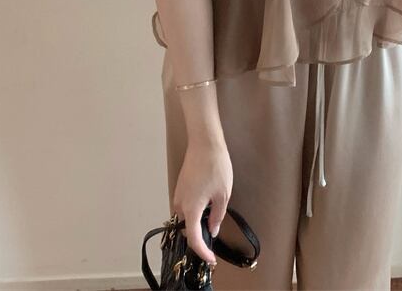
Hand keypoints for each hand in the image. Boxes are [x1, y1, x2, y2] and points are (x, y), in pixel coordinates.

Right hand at [172, 138, 233, 264]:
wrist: (205, 143)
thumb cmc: (216, 167)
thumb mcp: (223, 194)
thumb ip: (217, 216)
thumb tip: (212, 230)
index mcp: (191, 208)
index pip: (194, 238)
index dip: (202, 251)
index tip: (211, 258)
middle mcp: (180, 204)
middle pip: (189, 228)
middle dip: (201, 234)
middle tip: (216, 234)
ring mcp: (178, 195)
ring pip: (188, 217)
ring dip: (199, 220)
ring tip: (215, 212)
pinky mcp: (180, 188)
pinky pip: (187, 206)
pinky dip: (196, 210)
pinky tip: (209, 201)